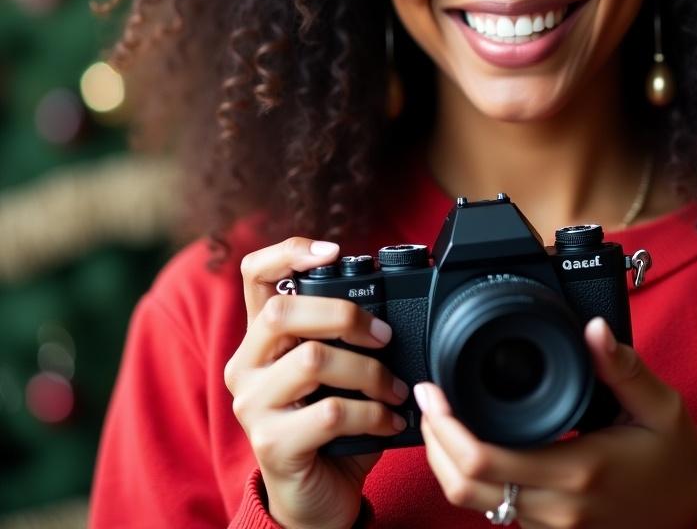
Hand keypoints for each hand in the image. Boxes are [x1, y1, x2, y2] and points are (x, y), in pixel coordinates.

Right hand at [224, 237, 408, 528]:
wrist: (318, 500)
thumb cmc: (332, 426)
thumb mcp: (335, 371)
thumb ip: (343, 336)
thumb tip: (391, 304)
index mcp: (261, 338)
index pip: (255, 274)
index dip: (288, 252)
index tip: (332, 252)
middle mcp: (245, 366)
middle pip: (283, 311)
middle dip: (345, 315)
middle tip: (385, 336)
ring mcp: (252, 406)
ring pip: (311, 360)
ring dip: (369, 371)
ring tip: (396, 388)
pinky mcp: (271, 444)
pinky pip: (331, 412)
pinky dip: (373, 413)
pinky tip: (391, 421)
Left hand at [415, 317, 696, 528]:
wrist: (695, 509)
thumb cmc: (675, 457)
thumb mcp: (660, 405)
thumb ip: (623, 366)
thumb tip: (595, 328)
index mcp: (579, 470)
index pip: (487, 462)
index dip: (446, 428)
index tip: (431, 391)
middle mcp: (558, 506)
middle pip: (464, 488)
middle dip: (433, 442)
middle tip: (425, 398)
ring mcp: (551, 525)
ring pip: (474, 503)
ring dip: (446, 461)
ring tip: (439, 415)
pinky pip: (495, 507)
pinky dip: (470, 477)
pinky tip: (468, 440)